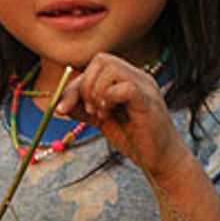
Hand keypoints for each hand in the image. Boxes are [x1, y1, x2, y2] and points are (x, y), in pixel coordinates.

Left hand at [56, 53, 191, 181]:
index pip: (95, 66)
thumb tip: (58, 105)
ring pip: (110, 69)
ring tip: (100, 114)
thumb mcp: (102, 121)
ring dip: (96, 92)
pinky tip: (108, 114)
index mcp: (126, 78)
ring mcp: (145, 86)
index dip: (75, 85)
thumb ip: (83, 110)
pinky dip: (109, 98)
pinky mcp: (148, 101)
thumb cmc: (135, 139)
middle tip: (89, 110)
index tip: (63, 108)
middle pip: (101, 60)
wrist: (161, 160)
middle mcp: (137, 76)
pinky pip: (125, 87)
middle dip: (85, 85)